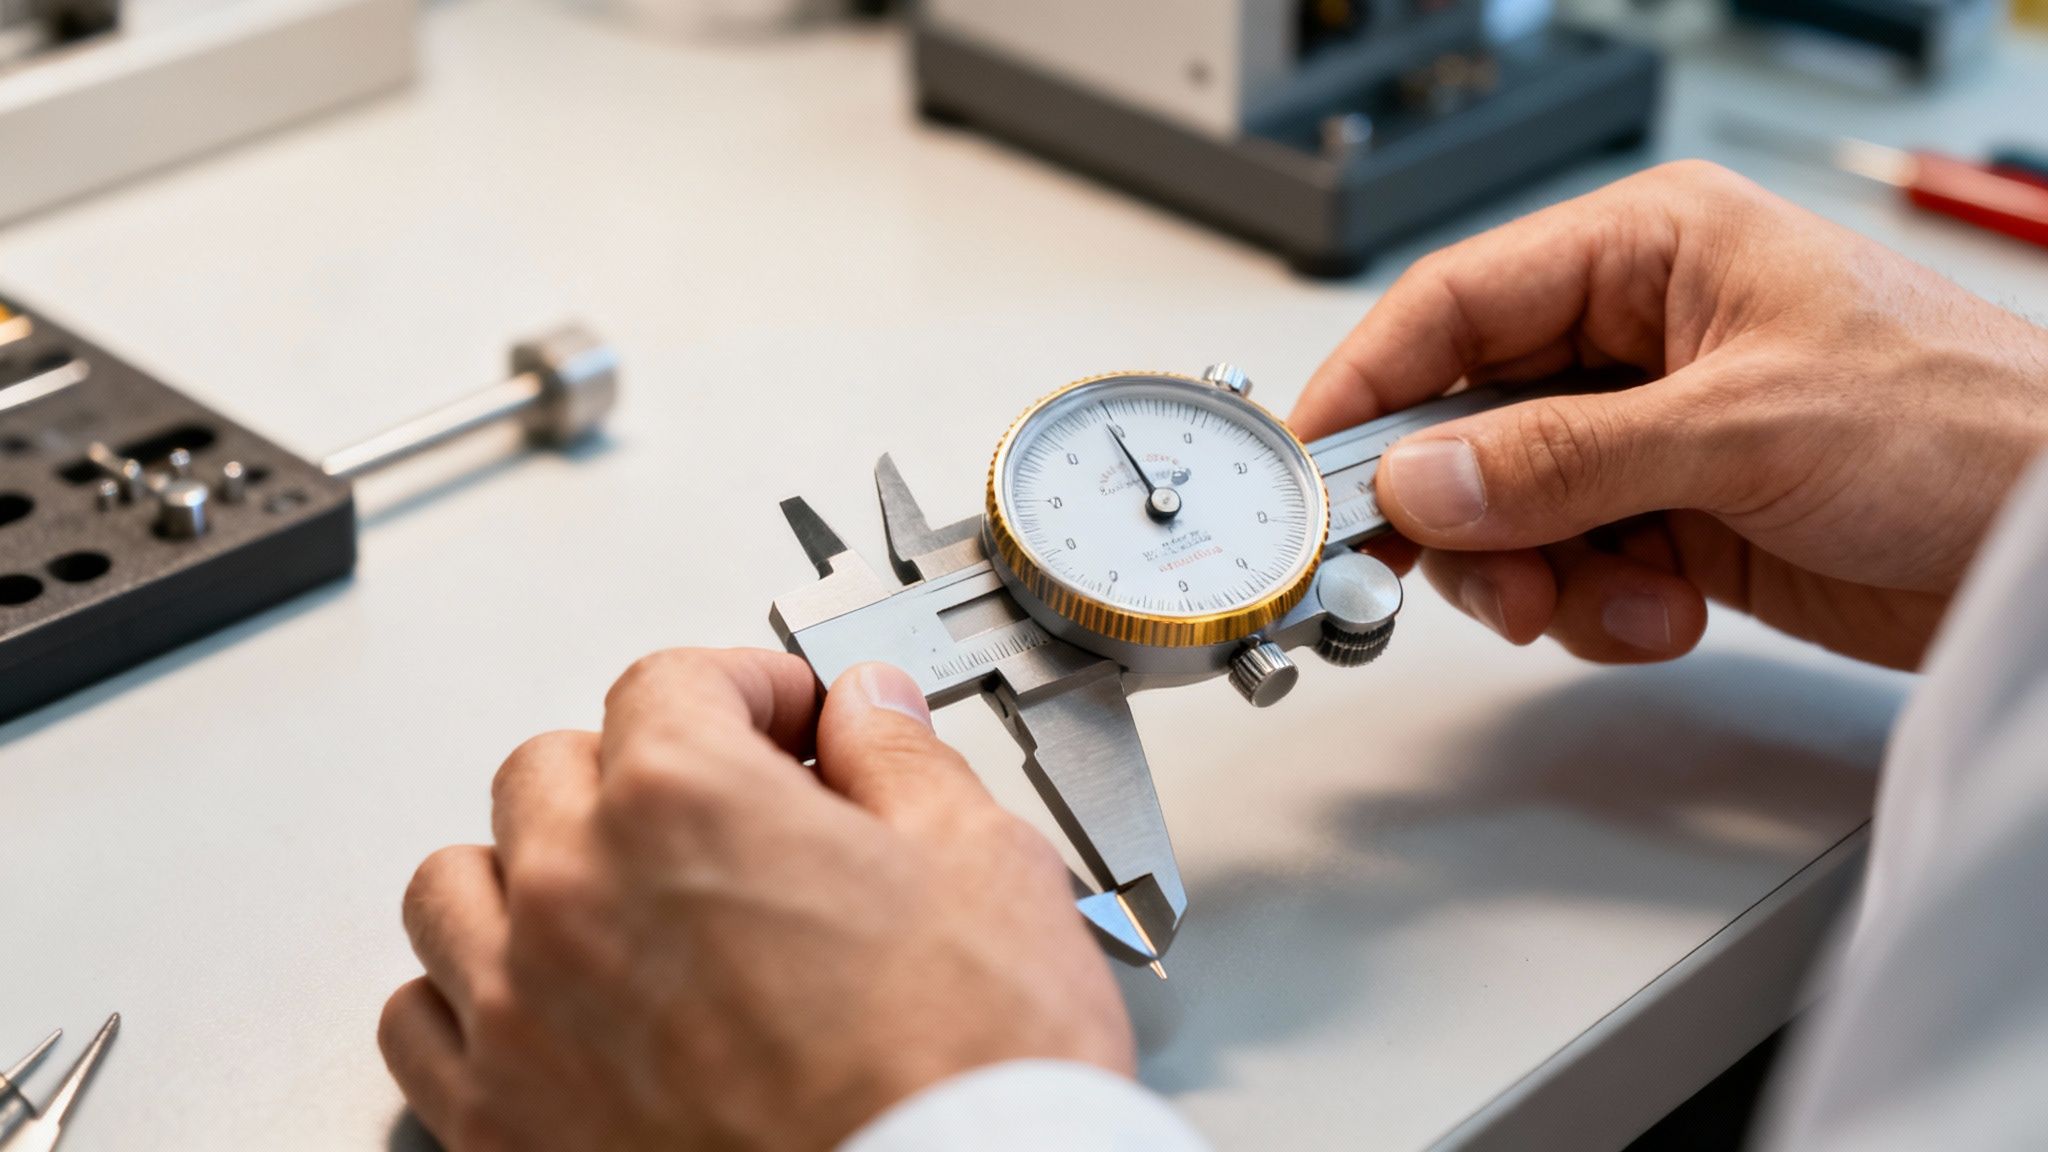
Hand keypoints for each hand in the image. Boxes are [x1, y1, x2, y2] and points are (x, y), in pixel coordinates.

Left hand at [379, 649, 1131, 1151]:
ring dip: (533, 871)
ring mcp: (522, 1018)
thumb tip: (868, 712)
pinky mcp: (501, 1129)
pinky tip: (547, 1004)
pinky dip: (473, 998)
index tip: (781, 720)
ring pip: (460, 886)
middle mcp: (574, 897)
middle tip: (724, 812)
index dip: (746, 689)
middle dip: (642, 772)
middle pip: (554, 771)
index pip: (672, 684)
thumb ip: (899, 760)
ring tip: (615, 898)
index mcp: (681, 803)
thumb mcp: (979, 863)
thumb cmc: (963, 1062)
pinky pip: (422, 1025)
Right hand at [1292, 161, 2047, 669]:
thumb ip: (1564, 458)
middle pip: (1468, 423)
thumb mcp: (1742, 427)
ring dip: (1542, 576)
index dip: (1371, 386)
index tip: (1314, 468)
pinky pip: (1571, 567)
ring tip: (1617, 596)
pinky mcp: (1675, 518)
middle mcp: (1639, 339)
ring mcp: (1652, 434)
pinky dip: (1601, 606)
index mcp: (1649, 253)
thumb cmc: (1968, 427)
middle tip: (1479, 574)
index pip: (1454, 305)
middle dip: (1467, 515)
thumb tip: (1427, 478)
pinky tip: (1670, 609)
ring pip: (1509, 511)